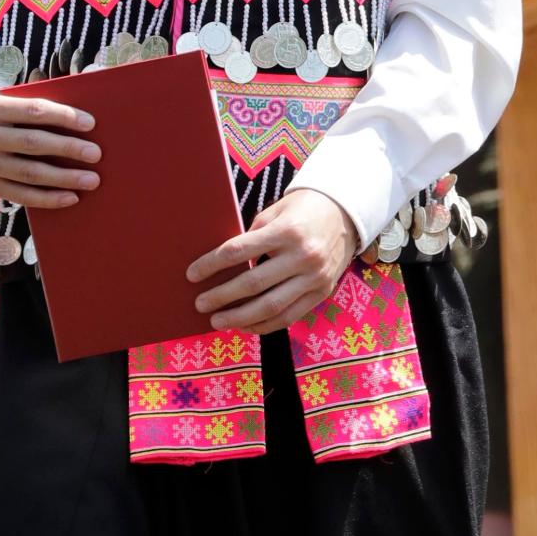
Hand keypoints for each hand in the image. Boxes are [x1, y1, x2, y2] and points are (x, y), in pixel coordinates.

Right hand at [0, 85, 100, 207]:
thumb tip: (77, 117)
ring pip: (30, 173)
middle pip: (33, 144)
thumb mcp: (1, 97)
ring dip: (65, 178)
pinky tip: (70, 197)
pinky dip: (48, 198)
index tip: (90, 123)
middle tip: (96, 154)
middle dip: (68, 149)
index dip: (63, 116)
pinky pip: (21, 195)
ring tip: (91, 179)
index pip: (32, 111)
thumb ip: (31, 103)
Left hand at [186, 189, 358, 334]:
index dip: (211, 264)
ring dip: (240, 318)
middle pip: (252, 283)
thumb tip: (222, 264)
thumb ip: (252, 236)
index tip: (192, 274)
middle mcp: (302, 256)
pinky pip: (290, 316)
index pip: (238, 250)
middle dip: (221, 296)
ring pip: (271, 307)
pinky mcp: (322, 293)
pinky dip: (265, 324)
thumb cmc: (301, 210)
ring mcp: (314, 278)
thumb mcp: (275, 212)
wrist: (344, 214)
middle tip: (200, 303)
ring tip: (217, 321)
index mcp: (285, 230)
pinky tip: (245, 325)